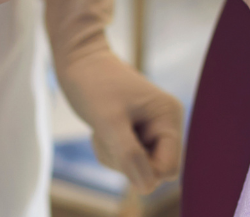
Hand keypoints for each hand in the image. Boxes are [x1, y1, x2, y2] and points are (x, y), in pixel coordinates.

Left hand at [57, 47, 182, 194]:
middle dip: (127, 162)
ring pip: (138, 166)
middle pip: (153, 169)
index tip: (120, 152)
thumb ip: (130, 155)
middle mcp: (166, 121)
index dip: (145, 171)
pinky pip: (128, 159)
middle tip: (109, 136)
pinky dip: (112, 151)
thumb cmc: (94, 86)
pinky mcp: (137, 129)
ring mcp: (152, 126)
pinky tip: (104, 129)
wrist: (80, 61)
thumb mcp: (109, 123)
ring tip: (104, 129)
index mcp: (169, 116)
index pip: (169, 167)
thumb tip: (148, 188)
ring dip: (116, 156)